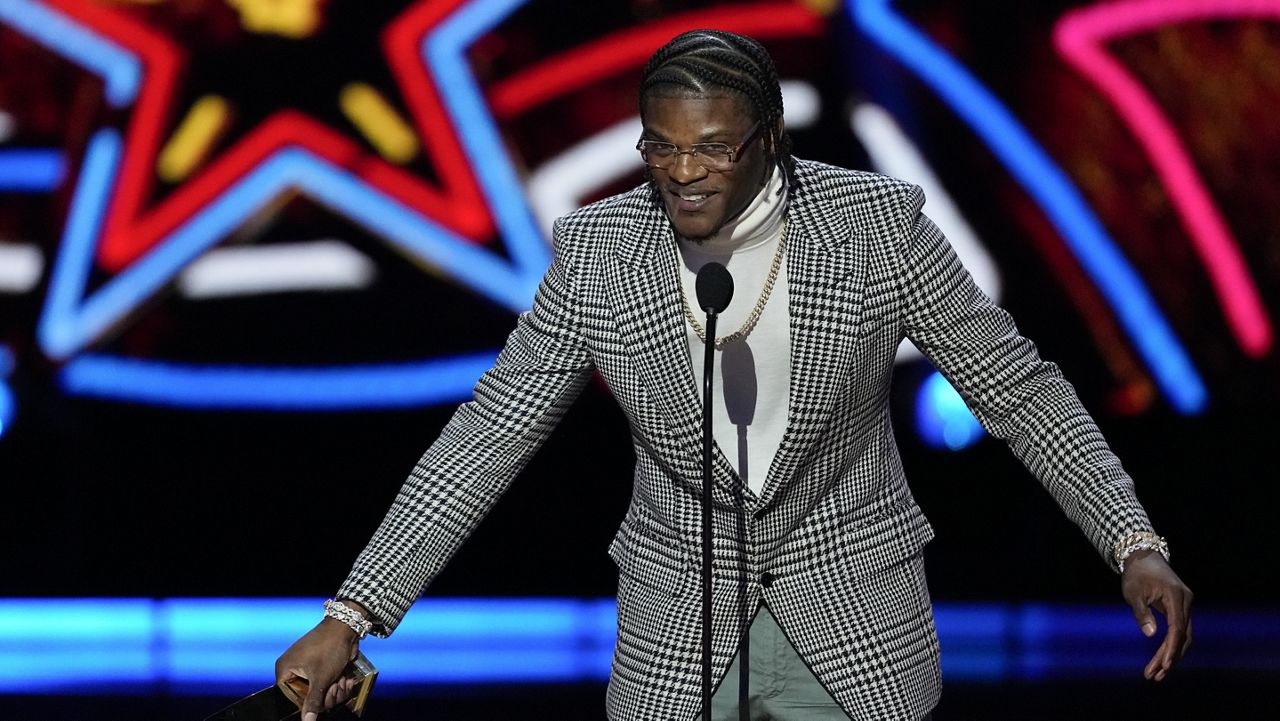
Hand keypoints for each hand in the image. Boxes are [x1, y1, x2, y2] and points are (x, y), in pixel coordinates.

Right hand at [275, 615, 360, 720]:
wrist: (346, 628)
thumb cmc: (329, 648)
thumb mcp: (321, 678)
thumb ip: (313, 702)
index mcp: (285, 671)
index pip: (291, 698)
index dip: (308, 702)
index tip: (323, 697)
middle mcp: (293, 670)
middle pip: (307, 697)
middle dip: (326, 696)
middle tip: (335, 687)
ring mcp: (307, 668)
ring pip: (320, 692)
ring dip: (335, 691)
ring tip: (342, 681)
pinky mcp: (321, 667)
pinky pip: (326, 683)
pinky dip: (337, 683)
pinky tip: (346, 679)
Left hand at [1121, 550, 1192, 680]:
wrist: (1143, 556)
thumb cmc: (1136, 574)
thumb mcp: (1133, 592)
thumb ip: (1142, 613)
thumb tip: (1151, 635)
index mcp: (1177, 596)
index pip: (1177, 628)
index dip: (1171, 648)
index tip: (1164, 665)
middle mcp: (1186, 602)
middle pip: (1182, 637)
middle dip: (1169, 658)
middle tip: (1154, 676)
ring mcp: (1186, 606)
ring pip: (1182, 637)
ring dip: (1170, 655)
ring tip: (1155, 674)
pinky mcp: (1181, 609)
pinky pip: (1179, 631)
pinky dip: (1171, 646)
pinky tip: (1161, 660)